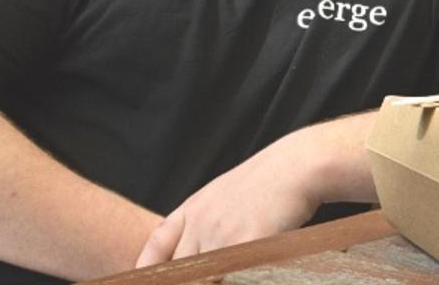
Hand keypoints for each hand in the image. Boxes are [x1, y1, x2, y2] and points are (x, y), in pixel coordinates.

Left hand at [134, 130, 321, 266]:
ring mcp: (221, 234)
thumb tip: (198, 251)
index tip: (142, 280)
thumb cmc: (268, 183)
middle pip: (179, 268)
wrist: (296, 166)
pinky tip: (248, 272)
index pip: (157, 243)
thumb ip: (206, 220)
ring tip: (226, 271)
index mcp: (194, 208)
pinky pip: (229, 275)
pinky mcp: (245, 244)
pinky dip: (235, 276)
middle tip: (198, 277)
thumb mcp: (225, 194)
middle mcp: (201, 221)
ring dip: (211, 278)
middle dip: (184, 280)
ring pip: (201, 277)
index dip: (146, 267)